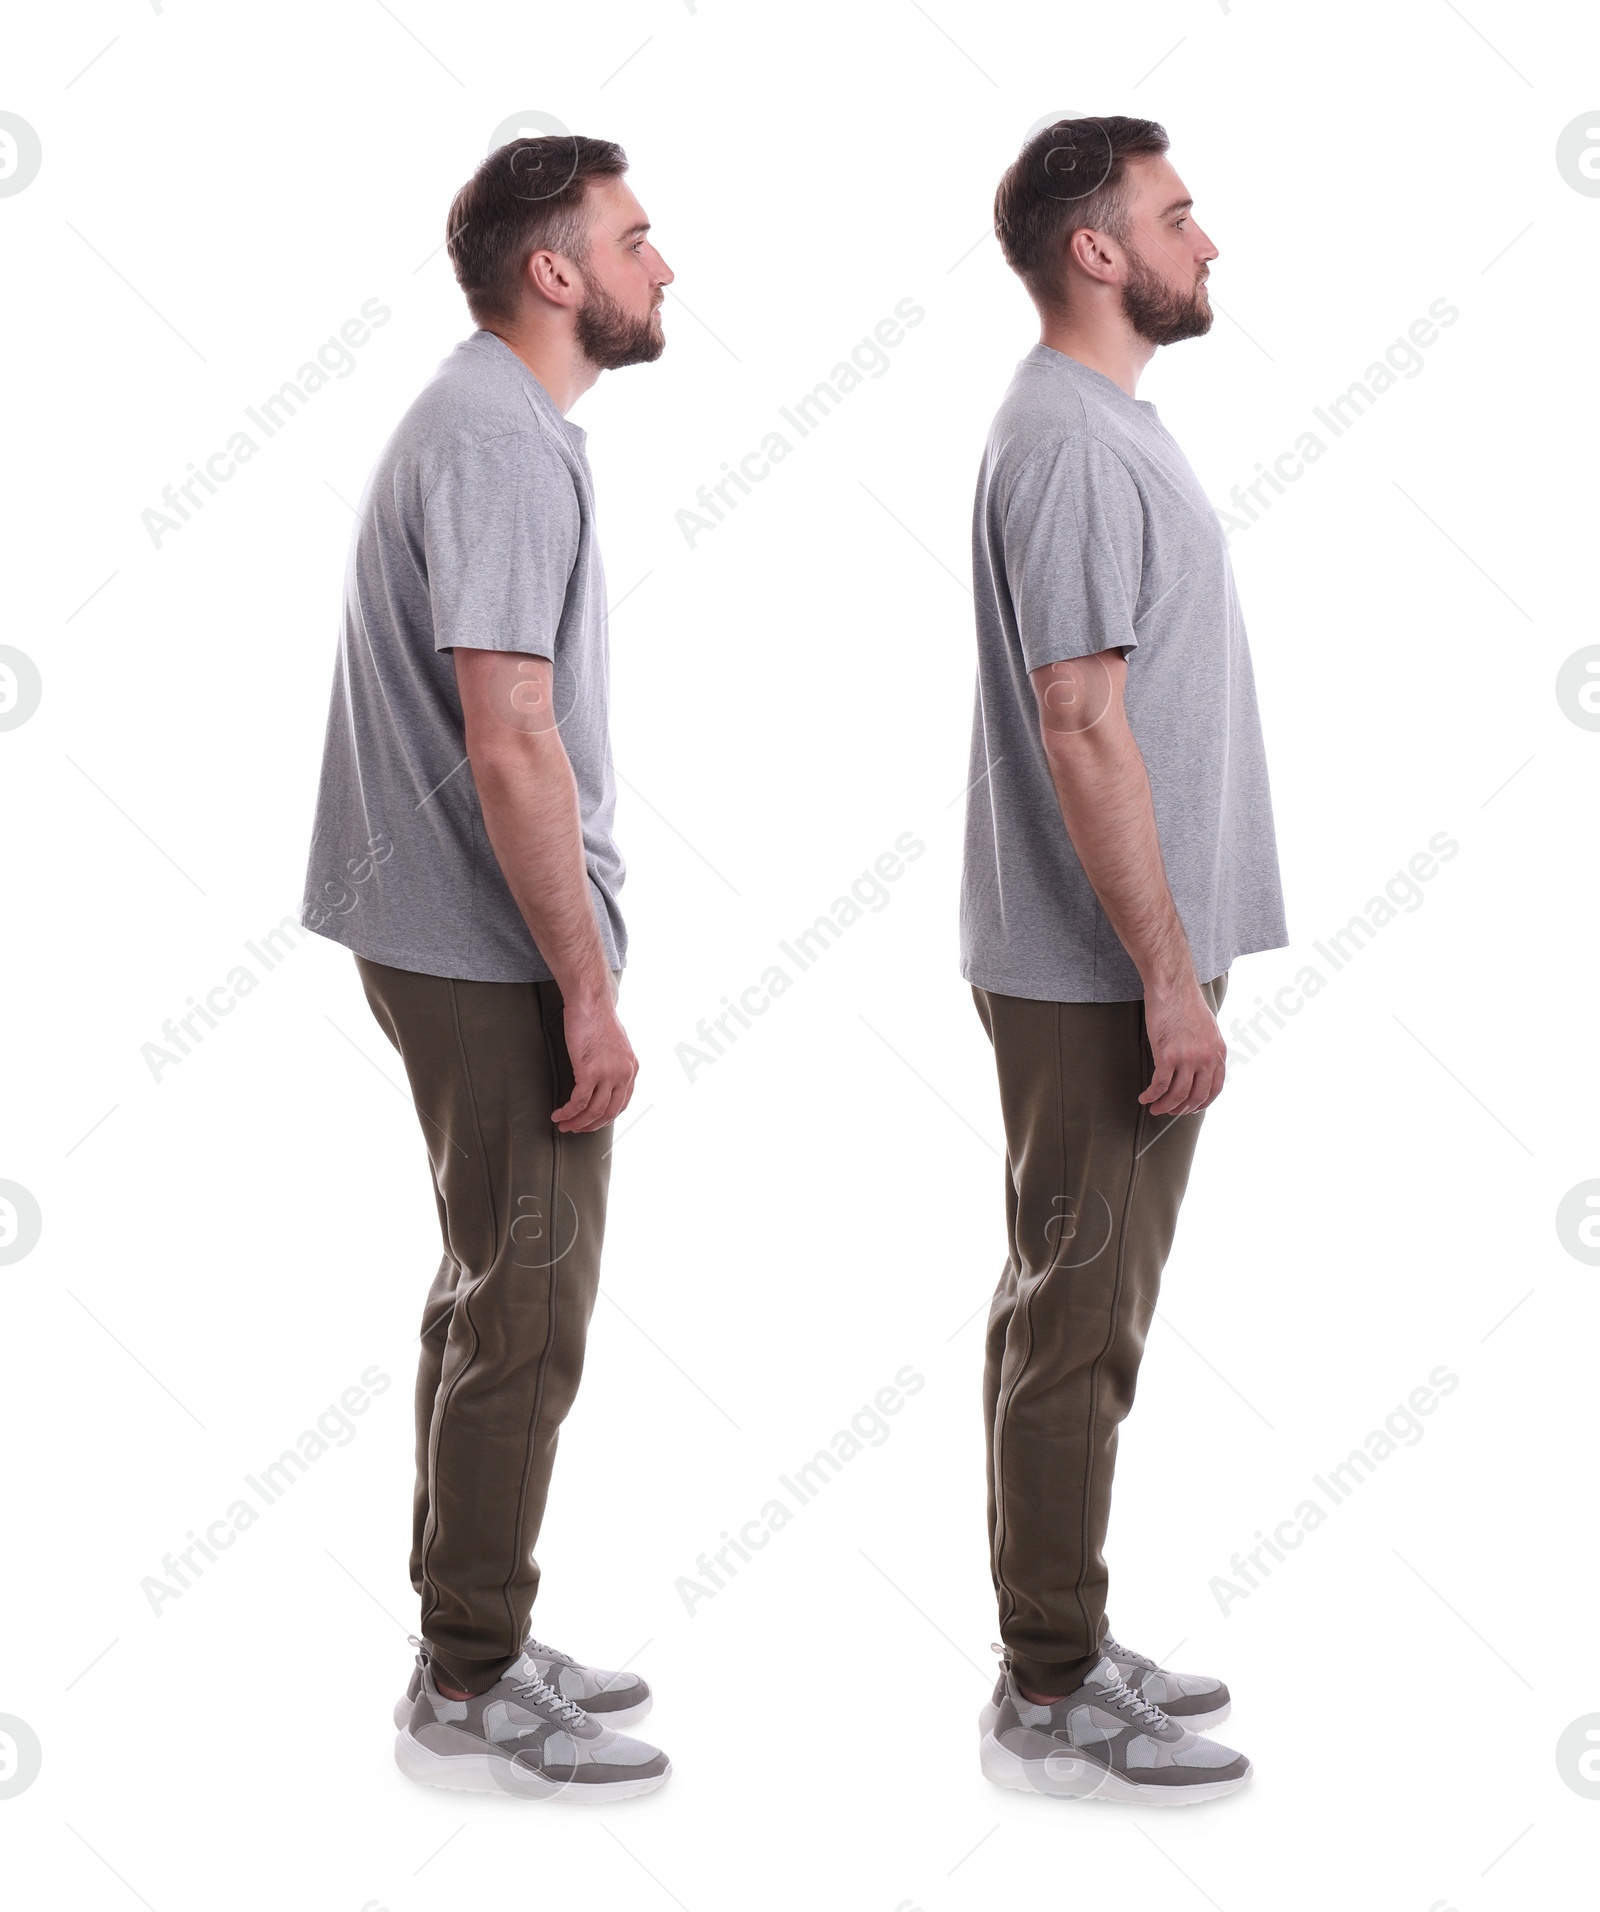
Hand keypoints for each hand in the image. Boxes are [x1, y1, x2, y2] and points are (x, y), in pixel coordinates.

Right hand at [552, 993, 638, 1132]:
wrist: (590, 1002)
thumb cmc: (596, 1018)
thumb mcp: (614, 1044)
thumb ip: (613, 1063)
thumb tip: (603, 1077)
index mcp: (631, 1068)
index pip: (622, 1103)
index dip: (605, 1117)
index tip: (591, 1122)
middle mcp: (624, 1073)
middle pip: (609, 1112)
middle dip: (590, 1125)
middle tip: (575, 1129)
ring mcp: (608, 1074)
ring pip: (593, 1110)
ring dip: (576, 1122)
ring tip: (564, 1125)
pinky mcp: (590, 1072)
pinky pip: (579, 1101)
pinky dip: (568, 1112)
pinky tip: (559, 1114)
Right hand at [1139, 981, 1225, 1116]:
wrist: (1172, 987)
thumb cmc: (1185, 1002)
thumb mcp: (1208, 1028)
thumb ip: (1207, 1049)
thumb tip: (1200, 1066)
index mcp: (1218, 1052)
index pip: (1215, 1088)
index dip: (1202, 1103)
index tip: (1191, 1108)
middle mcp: (1206, 1058)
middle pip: (1196, 1096)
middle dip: (1181, 1109)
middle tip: (1170, 1112)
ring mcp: (1187, 1058)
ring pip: (1177, 1095)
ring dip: (1164, 1106)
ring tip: (1155, 1109)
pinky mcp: (1167, 1056)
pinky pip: (1159, 1085)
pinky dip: (1151, 1095)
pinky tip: (1144, 1098)